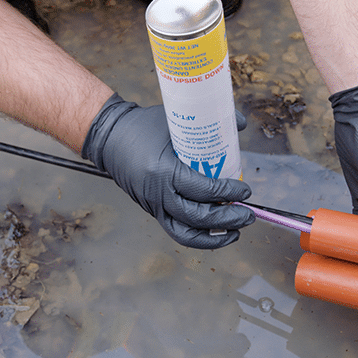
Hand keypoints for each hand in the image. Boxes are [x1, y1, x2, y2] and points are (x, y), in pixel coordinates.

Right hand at [82, 93, 254, 248]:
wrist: (109, 138)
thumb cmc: (142, 126)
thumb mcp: (174, 121)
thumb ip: (208, 123)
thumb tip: (239, 124)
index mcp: (164, 171)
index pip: (202, 190)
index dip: (228, 193)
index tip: (245, 191)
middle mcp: (158, 194)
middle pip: (198, 217)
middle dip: (227, 219)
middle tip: (248, 214)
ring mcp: (154, 206)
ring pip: (187, 233)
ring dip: (215, 236)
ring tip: (236, 231)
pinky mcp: (153, 211)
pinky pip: (177, 231)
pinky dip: (199, 237)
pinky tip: (217, 234)